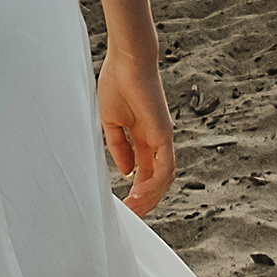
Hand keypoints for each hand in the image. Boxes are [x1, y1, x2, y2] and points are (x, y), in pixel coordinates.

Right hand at [98, 53, 174, 216]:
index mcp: (143, 137)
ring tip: (134, 210)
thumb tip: (126, 172)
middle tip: (130, 215)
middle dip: (144, 200)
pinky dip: (155, 184)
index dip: (137, 191)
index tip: (124, 206)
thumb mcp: (111, 123)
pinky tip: (139, 194)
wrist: (127, 61)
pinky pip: (165, 167)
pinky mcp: (164, 134)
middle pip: (157, 180)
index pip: (145, 172)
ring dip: (150, 197)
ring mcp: (163, 138)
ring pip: (164, 179)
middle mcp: (156, 140)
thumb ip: (119, 147)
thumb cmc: (117, 83)